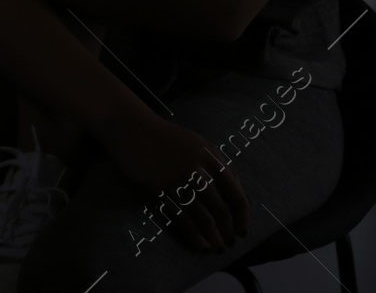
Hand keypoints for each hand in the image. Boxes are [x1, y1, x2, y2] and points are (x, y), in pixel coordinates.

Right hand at [97, 109, 250, 252]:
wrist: (132, 127)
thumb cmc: (164, 137)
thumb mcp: (196, 143)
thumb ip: (215, 162)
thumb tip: (236, 188)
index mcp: (213, 155)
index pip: (237, 191)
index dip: (242, 215)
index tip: (242, 229)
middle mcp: (201, 167)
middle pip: (223, 208)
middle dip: (229, 230)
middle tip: (229, 243)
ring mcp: (182, 179)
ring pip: (206, 218)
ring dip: (214, 237)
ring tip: (217, 248)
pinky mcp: (163, 189)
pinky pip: (184, 219)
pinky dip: (194, 236)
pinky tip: (199, 245)